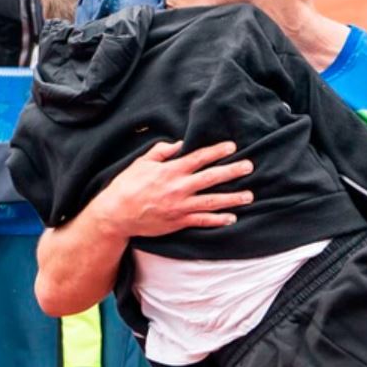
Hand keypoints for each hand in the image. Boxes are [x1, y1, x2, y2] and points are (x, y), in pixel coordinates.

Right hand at [90, 140, 254, 238]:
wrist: (116, 214)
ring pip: (213, 201)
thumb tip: (178, 144)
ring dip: (233, 198)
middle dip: (233, 171)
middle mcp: (179, 187)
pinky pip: (203, 220)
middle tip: (249, 166)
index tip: (232, 147)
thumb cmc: (126, 186)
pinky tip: (232, 218)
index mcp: (171, 170)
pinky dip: (218, 220)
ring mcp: (181, 206)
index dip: (217, 151)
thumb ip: (160, 152)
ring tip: (249, 196)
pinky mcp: (179, 221)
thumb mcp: (140, 163)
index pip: (199, 158)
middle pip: (212, 177)